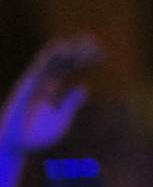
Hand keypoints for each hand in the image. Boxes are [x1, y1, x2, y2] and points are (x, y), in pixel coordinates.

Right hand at [0, 35, 101, 154]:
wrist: (16, 146)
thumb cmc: (38, 136)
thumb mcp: (61, 119)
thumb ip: (71, 103)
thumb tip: (85, 87)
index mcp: (53, 89)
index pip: (70, 69)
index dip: (84, 59)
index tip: (101, 53)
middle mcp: (44, 82)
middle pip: (64, 62)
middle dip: (79, 51)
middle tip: (96, 42)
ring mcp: (35, 83)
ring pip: (53, 61)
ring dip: (68, 49)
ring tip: (83, 40)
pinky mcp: (27, 85)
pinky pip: (39, 67)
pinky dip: (50, 56)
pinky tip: (61, 46)